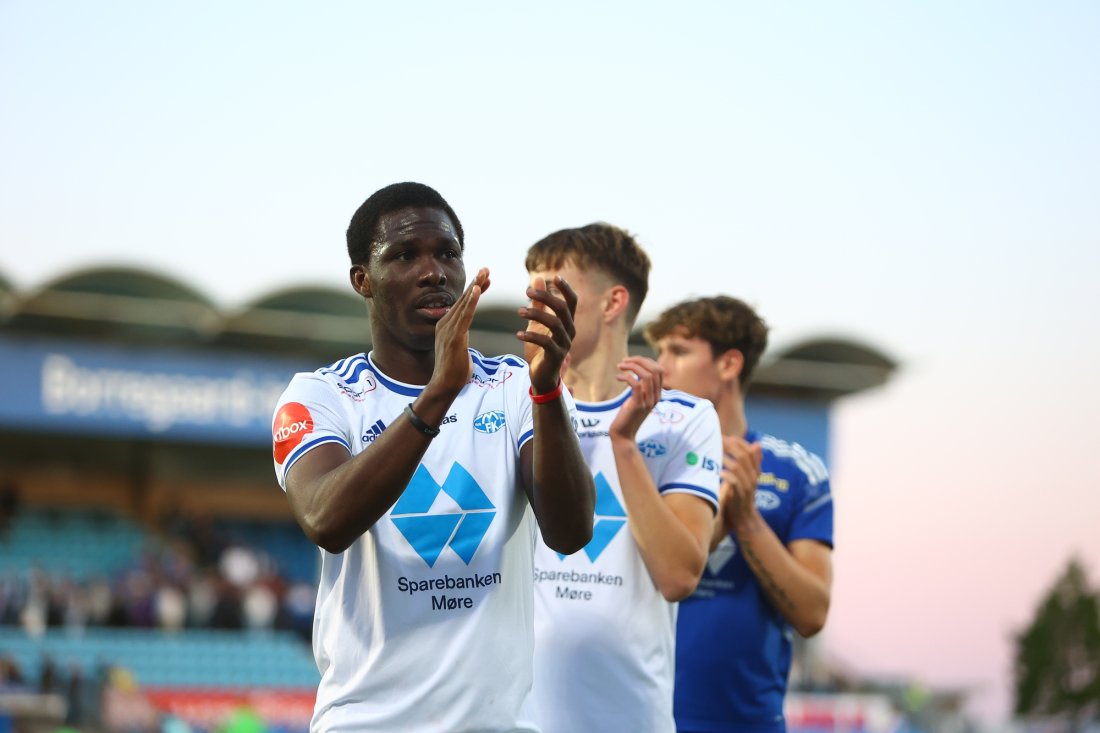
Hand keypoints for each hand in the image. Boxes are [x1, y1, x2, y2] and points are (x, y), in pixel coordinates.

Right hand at [429, 267, 489, 394]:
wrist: (444, 386)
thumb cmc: (454, 373)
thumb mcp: (460, 351)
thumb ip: (462, 343)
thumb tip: (465, 348)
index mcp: (446, 326)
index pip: (463, 304)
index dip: (474, 291)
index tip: (485, 279)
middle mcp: (445, 324)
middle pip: (463, 299)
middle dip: (476, 282)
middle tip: (486, 268)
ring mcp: (448, 329)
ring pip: (464, 303)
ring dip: (476, 286)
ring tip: (485, 272)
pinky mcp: (454, 336)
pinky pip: (465, 315)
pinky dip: (471, 301)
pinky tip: (478, 289)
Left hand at [516, 276, 576, 393]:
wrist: (541, 376)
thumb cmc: (540, 348)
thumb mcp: (538, 323)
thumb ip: (539, 303)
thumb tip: (538, 279)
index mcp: (567, 322)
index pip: (572, 301)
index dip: (565, 288)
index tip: (554, 276)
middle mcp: (569, 331)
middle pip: (562, 309)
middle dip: (545, 298)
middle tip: (527, 292)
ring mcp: (564, 344)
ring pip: (555, 323)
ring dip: (536, 314)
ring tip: (519, 311)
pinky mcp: (556, 356)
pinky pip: (546, 342)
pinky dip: (531, 336)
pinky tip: (518, 334)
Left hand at [609, 356, 662, 440]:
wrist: (623, 434)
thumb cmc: (628, 415)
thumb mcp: (637, 398)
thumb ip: (641, 386)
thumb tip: (638, 369)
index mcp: (657, 394)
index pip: (659, 370)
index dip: (646, 361)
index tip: (632, 361)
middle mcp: (656, 397)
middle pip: (654, 369)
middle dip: (639, 360)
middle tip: (624, 361)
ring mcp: (648, 401)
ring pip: (646, 375)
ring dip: (632, 366)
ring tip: (620, 366)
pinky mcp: (637, 405)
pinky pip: (635, 384)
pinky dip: (626, 377)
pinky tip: (618, 377)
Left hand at [719, 436, 762, 534]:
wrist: (744, 519)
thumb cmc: (740, 495)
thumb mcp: (743, 478)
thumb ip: (744, 463)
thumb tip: (750, 445)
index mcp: (755, 470)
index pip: (750, 450)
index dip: (738, 442)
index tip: (724, 436)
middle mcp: (753, 476)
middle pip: (744, 455)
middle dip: (730, 446)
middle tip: (717, 441)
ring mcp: (748, 486)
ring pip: (739, 467)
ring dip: (725, 459)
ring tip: (715, 453)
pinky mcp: (740, 495)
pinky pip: (735, 482)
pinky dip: (726, 475)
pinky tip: (718, 472)